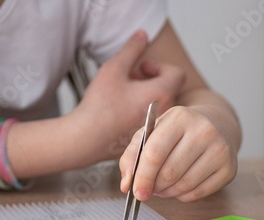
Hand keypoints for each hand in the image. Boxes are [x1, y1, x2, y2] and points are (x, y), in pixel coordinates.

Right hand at [72, 30, 184, 159]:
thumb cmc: (100, 105)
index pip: (177, 73)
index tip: (140, 70)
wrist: (86, 140)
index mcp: (162, 94)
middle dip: (151, 81)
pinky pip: (152, 123)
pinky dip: (142, 115)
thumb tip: (143, 34)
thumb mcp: (114, 68)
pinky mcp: (147, 141)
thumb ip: (132, 48)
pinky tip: (122, 115)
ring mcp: (157, 130)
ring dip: (147, 97)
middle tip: (129, 81)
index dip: (159, 67)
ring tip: (124, 98)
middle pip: (169, 90)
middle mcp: (165, 114)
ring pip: (160, 107)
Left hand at [119, 105, 237, 201]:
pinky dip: (183, 195)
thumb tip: (126, 185)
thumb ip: (132, 156)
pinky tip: (180, 186)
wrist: (216, 124)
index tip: (135, 192)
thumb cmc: (176, 131)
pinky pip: (198, 193)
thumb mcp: (151, 133)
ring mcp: (220, 149)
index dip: (142, 177)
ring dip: (167, 193)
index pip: (155, 153)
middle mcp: (204, 130)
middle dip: (154, 186)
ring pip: (184, 186)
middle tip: (149, 188)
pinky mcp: (229, 168)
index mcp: (179, 117)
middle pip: (169, 173)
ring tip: (163, 186)